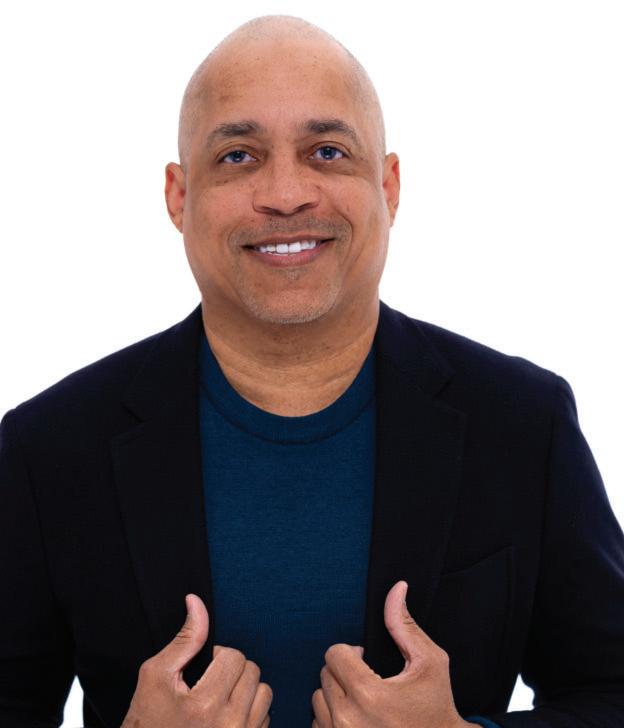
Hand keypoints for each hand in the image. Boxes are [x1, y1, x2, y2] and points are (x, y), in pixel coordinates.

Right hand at [120, 593, 271, 727]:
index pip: (234, 656)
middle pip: (252, 672)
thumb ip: (185, 639)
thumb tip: (196, 601)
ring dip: (246, 689)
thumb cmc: (146, 722)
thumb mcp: (156, 677)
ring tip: (221, 698)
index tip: (201, 669)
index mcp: (205, 704)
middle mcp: (230, 725)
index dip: (216, 655)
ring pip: (264, 693)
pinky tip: (228, 716)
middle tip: (209, 682)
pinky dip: (251, 712)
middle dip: (232, 670)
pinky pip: (266, 718)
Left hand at [312, 581, 476, 727]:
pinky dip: (331, 718)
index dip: (352, 652)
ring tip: (361, 701)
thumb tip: (397, 588)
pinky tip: (355, 719)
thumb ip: (404, 624)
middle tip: (368, 680)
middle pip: (325, 674)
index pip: (334, 654)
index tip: (366, 660)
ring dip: (336, 694)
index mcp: (369, 694)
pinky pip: (317, 724)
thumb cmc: (436, 707)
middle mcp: (348, 720)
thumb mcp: (429, 662)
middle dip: (344, 671)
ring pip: (318, 700)